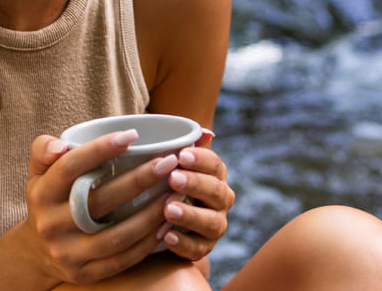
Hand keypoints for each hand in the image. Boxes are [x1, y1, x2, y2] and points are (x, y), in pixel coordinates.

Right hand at [19, 131, 177, 285]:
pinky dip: (147, 242)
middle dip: (139, 180)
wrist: (37, 252)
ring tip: (175, 193)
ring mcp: (68, 253)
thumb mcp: (38, 173)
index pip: (70, 167)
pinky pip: (122, 260)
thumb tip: (60, 146)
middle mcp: (51, 225)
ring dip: (150, 214)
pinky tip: (166, 224)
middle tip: (169, 162)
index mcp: (41, 194)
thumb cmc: (49, 200)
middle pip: (100, 201)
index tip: (132, 135)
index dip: (100, 149)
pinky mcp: (84, 274)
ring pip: (117, 236)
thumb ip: (44, 150)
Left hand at [158, 144, 234, 260]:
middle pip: (216, 191)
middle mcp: (221, 200)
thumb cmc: (166, 183)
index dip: (200, 159)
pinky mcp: (203, 248)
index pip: (215, 165)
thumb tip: (205, 132)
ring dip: (190, 215)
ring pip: (211, 222)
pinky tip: (166, 237)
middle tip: (173, 178)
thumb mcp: (172, 164)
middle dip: (195, 184)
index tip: (181, 155)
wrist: (160, 221)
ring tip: (168, 210)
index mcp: (216, 176)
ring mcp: (214, 225)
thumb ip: (184, 146)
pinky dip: (183, 243)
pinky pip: (197, 249)